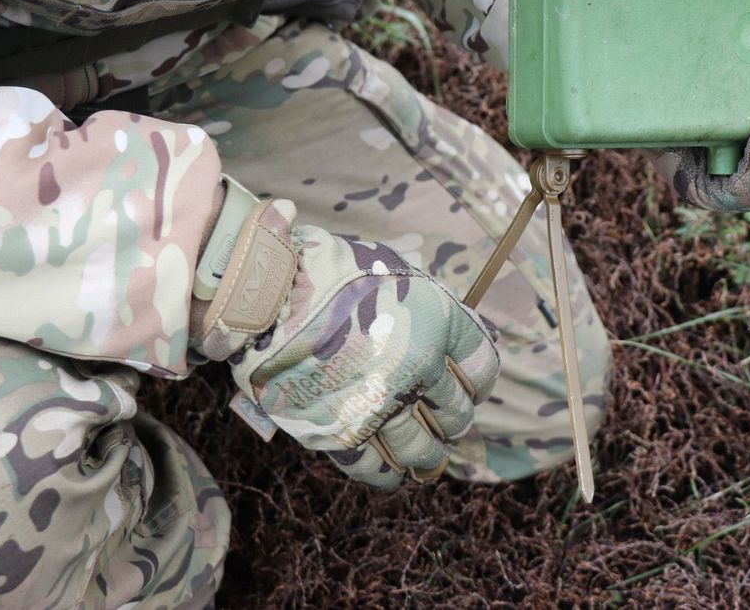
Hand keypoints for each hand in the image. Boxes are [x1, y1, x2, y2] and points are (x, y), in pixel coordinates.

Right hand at [194, 199, 498, 487]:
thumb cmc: (332, 274)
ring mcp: (379, 403)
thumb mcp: (397, 274)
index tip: (473, 389)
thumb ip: (426, 309)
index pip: (481, 367)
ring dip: (427, 455)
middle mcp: (417, 367)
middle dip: (454, 419)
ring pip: (420, 448)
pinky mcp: (338, 430)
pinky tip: (391, 475)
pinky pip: (371, 467)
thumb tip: (446, 341)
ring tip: (427, 458)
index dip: (479, 382)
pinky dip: (385, 475)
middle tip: (448, 423)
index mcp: (438, 322)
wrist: (268, 291)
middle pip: (455, 411)